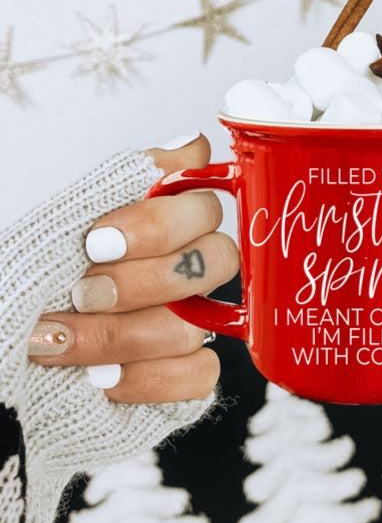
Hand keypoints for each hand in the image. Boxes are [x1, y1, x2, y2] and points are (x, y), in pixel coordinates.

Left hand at [28, 134, 236, 403]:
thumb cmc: (22, 285)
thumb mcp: (60, 224)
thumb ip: (130, 180)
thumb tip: (192, 143)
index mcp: (158, 230)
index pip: (205, 207)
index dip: (158, 225)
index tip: (96, 241)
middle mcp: (180, 273)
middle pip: (217, 260)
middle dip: (145, 280)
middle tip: (85, 290)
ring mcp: (186, 325)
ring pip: (192, 325)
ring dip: (118, 336)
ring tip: (58, 340)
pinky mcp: (184, 374)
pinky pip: (198, 374)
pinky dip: (144, 379)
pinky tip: (100, 378)